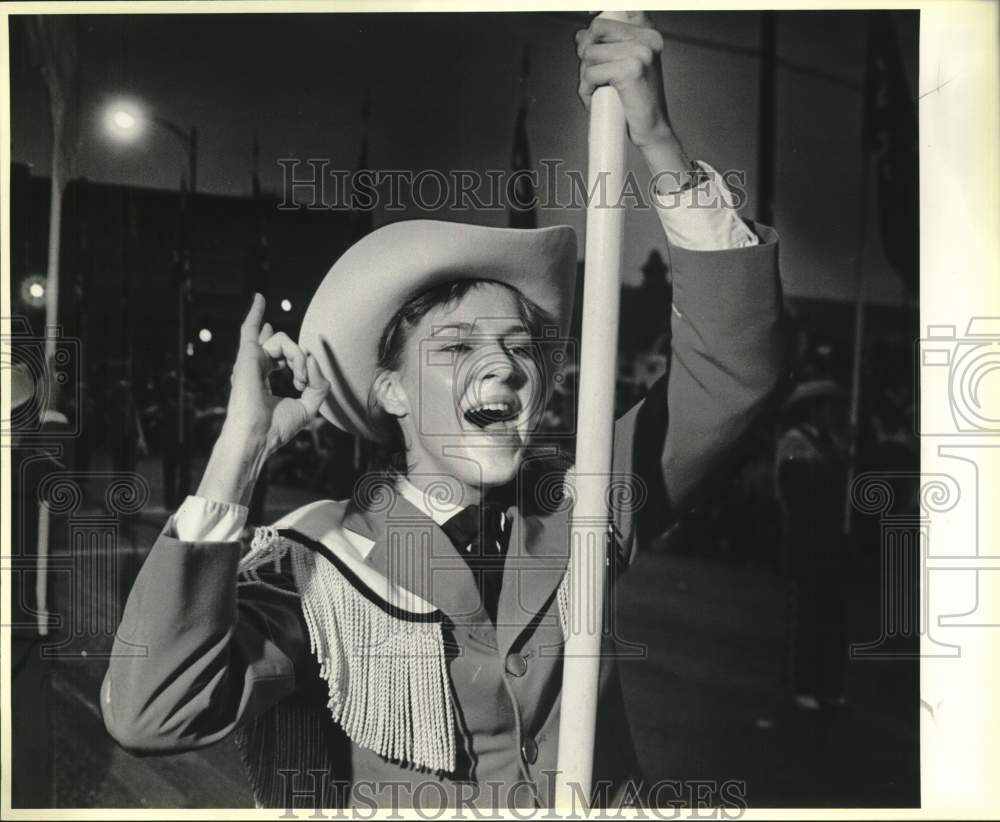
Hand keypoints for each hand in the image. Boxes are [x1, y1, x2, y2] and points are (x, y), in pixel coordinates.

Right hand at [225, 293, 329, 456]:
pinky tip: (259, 297)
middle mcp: (255, 367)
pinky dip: (256, 311)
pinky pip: (250, 328)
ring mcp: (250, 360)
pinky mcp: (247, 356)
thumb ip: (317, 384)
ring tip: (297, 377)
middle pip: (287, 348)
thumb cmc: (276, 428)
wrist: (257, 436)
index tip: (302, 378)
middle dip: (301, 362)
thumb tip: (314, 359)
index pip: (279, 357)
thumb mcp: (308, 406)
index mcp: (264, 379)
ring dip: (297, 357)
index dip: (294, 358)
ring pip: (282, 341)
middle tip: (301, 382)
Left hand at [576, 13, 672, 147]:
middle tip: (589, 72)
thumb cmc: (638, 103)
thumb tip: (581, 35)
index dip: (600, 15)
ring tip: (596, 91)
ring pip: (590, 53)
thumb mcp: (623, 68)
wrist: (652, 130)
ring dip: (584, 76)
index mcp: (648, 35)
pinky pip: (591, 73)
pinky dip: (587, 89)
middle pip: (597, 28)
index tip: (590, 23)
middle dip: (585, 51)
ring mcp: (640, 53)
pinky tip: (596, 99)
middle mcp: (647, 39)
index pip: (622, 9)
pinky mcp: (630, 70)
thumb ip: (605, 48)